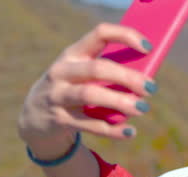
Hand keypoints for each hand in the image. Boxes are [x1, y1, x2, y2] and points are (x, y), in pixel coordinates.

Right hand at [17, 23, 155, 156]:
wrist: (35, 115)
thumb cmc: (74, 88)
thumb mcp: (83, 74)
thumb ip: (109, 74)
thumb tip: (145, 80)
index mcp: (73, 53)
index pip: (100, 34)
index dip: (125, 36)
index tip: (148, 47)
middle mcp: (62, 71)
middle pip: (97, 69)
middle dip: (127, 77)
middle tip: (151, 88)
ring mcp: (58, 95)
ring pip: (89, 95)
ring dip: (119, 102)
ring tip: (142, 108)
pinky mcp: (59, 119)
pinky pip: (89, 125)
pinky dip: (112, 130)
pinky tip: (130, 132)